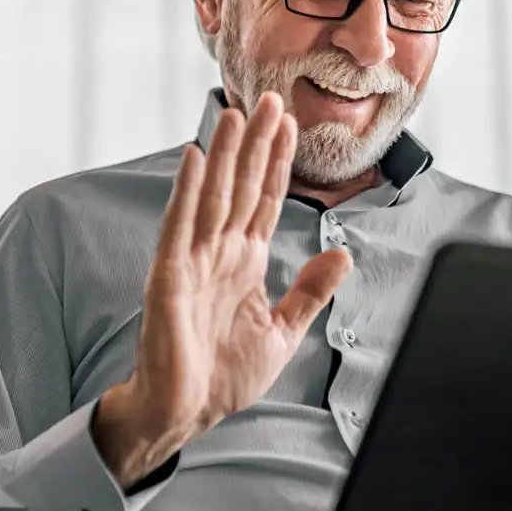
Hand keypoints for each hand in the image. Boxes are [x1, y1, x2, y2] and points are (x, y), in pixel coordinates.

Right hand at [92, 92, 352, 486]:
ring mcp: (193, 260)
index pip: (266, 199)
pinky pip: (180, 224)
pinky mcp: (169, 275)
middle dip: (258, 143)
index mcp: (246, 262)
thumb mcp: (282, 331)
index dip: (279, 161)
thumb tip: (342, 254)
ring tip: (238, 112)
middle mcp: (219, 252)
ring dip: (227, 153)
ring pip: (215, 195)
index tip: (292, 122)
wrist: (185, 413)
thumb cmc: (222, 376)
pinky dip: (188, 190)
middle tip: (273, 98)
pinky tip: (197, 157)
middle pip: (242, 186)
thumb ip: (310, 291)